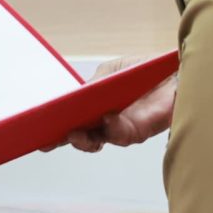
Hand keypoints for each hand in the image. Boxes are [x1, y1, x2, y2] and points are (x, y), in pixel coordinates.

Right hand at [61, 72, 176, 152]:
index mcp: (95, 107)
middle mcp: (105, 122)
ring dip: (86, 138)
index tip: (39, 132)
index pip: (72, 121)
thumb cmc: (143, 72)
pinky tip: (107, 118)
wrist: (173, 72)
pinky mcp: (139, 131)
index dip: (55, 129)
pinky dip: (112, 128)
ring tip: (76, 131)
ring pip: (99, 140)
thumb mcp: (112, 71)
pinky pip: (122, 135)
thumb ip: (95, 84)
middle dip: (67, 139)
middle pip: (82, 137)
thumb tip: (78, 97)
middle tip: (54, 137)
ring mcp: (121, 128)